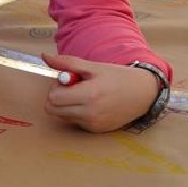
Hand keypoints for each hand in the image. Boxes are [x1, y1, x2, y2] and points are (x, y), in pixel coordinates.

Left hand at [41, 53, 159, 132]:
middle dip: (57, 97)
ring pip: (62, 117)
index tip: (67, 79)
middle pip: (52, 110)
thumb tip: (44, 56)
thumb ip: (67, 63)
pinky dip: (76, 113)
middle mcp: (90, 113)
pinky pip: (74, 122)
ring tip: (82, 95)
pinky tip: (90, 104)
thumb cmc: (117, 77)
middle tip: (72, 87)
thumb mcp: (93, 66)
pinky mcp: (96, 130)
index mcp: (89, 95)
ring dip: (65, 105)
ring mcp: (93, 124)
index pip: (53, 98)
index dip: (55, 86)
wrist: (143, 93)